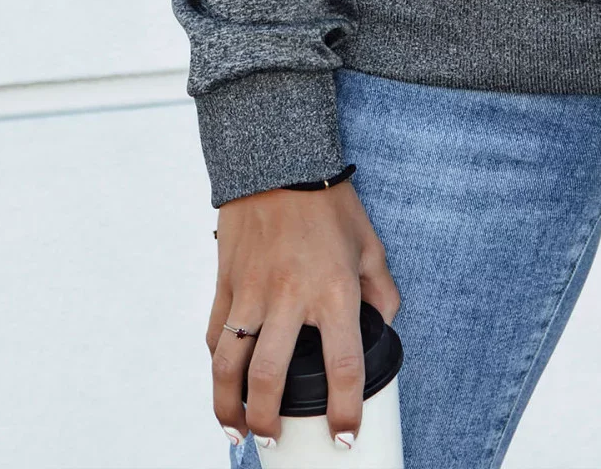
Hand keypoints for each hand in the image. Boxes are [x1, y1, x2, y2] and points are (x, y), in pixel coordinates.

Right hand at [208, 179, 400, 449]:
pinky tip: (224, 379)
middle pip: (271, 378)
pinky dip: (217, 363)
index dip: (344, 410)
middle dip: (269, 421)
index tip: (344, 437)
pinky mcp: (226, 282)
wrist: (279, 160)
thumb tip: (385, 323)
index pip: (343, 366)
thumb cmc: (328, 202)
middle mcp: (290, 298)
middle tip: (274, 442)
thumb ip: (381, 288)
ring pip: (229, 366)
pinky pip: (216, 334)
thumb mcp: (369, 242)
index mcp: (334, 291)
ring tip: (236, 430)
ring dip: (228, 407)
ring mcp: (251, 292)